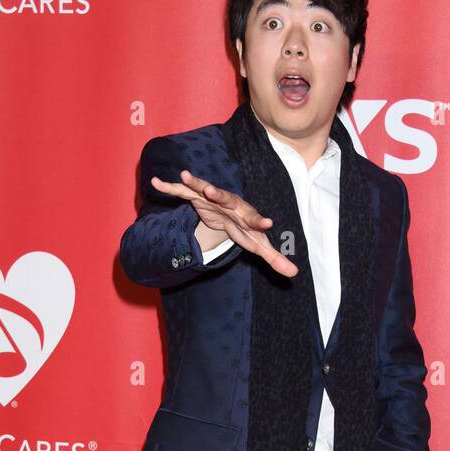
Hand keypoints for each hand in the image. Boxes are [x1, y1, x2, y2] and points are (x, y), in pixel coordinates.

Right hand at [150, 168, 298, 277]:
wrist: (229, 212)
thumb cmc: (245, 228)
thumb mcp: (258, 244)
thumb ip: (274, 258)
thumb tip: (294, 274)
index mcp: (246, 215)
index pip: (255, 219)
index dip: (260, 221)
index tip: (268, 224)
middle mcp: (229, 202)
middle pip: (225, 197)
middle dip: (217, 194)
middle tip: (209, 191)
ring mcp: (211, 197)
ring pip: (201, 187)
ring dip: (193, 182)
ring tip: (183, 175)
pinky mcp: (196, 197)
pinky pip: (182, 192)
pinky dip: (169, 187)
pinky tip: (155, 182)